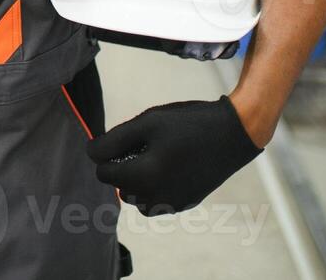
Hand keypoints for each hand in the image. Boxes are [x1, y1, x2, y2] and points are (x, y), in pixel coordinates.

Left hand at [85, 96, 262, 215]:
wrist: (233, 133)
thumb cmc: (187, 124)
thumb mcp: (146, 123)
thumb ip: (113, 141)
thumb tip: (92, 155)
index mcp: (145, 177)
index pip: (102, 172)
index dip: (107, 152)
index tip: (126, 138)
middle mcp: (157, 198)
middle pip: (118, 186)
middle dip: (123, 166)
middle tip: (144, 144)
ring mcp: (173, 204)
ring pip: (135, 197)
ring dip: (136, 180)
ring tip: (155, 155)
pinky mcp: (185, 204)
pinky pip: (155, 201)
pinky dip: (153, 186)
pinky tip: (170, 165)